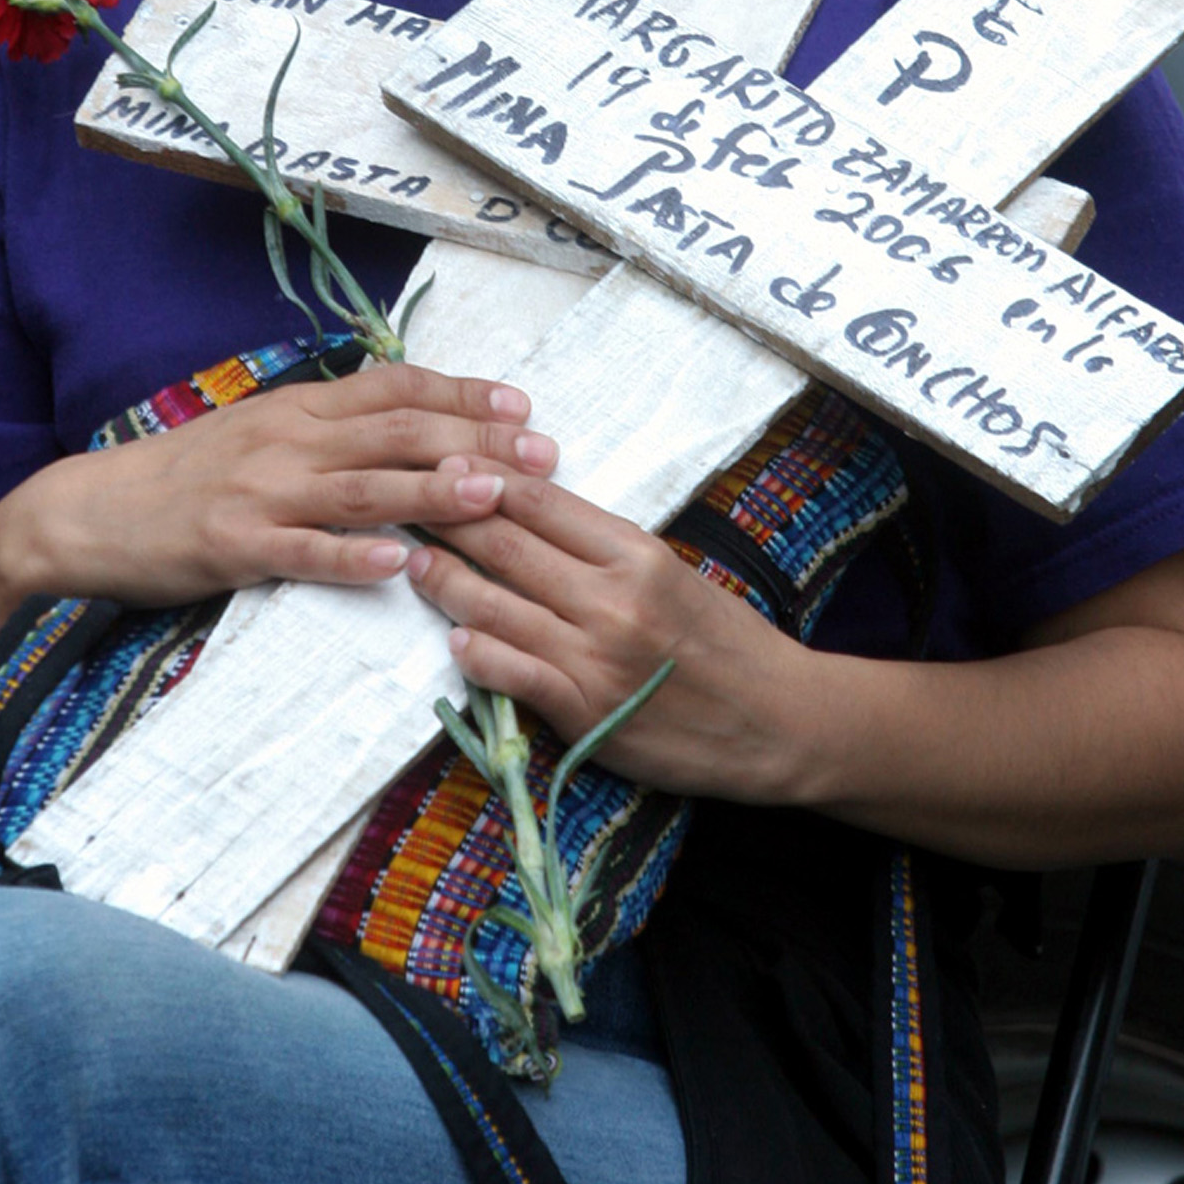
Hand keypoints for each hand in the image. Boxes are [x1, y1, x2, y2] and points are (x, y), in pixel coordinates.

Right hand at [1, 361, 557, 605]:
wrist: (89, 510)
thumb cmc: (184, 476)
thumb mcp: (260, 433)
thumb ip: (326, 427)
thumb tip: (403, 420)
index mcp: (299, 408)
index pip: (395, 387)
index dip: (462, 393)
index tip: (522, 404)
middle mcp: (289, 439)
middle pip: (397, 431)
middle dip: (476, 440)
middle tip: (542, 453)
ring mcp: (262, 492)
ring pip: (363, 486)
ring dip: (433, 488)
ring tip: (493, 493)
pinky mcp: (233, 545)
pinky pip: (302, 550)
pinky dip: (350, 555)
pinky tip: (396, 563)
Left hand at [407, 480, 809, 800]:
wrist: (779, 720)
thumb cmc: (726, 642)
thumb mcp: (673, 573)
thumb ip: (605, 548)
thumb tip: (532, 513)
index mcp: (636, 553)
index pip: (541, 502)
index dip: (484, 479)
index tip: (444, 463)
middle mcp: (612, 598)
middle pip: (509, 545)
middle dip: (448, 518)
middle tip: (404, 497)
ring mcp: (596, 657)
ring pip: (499, 606)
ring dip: (447, 581)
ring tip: (413, 560)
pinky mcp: (588, 712)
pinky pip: (518, 676)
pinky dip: (480, 655)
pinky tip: (454, 641)